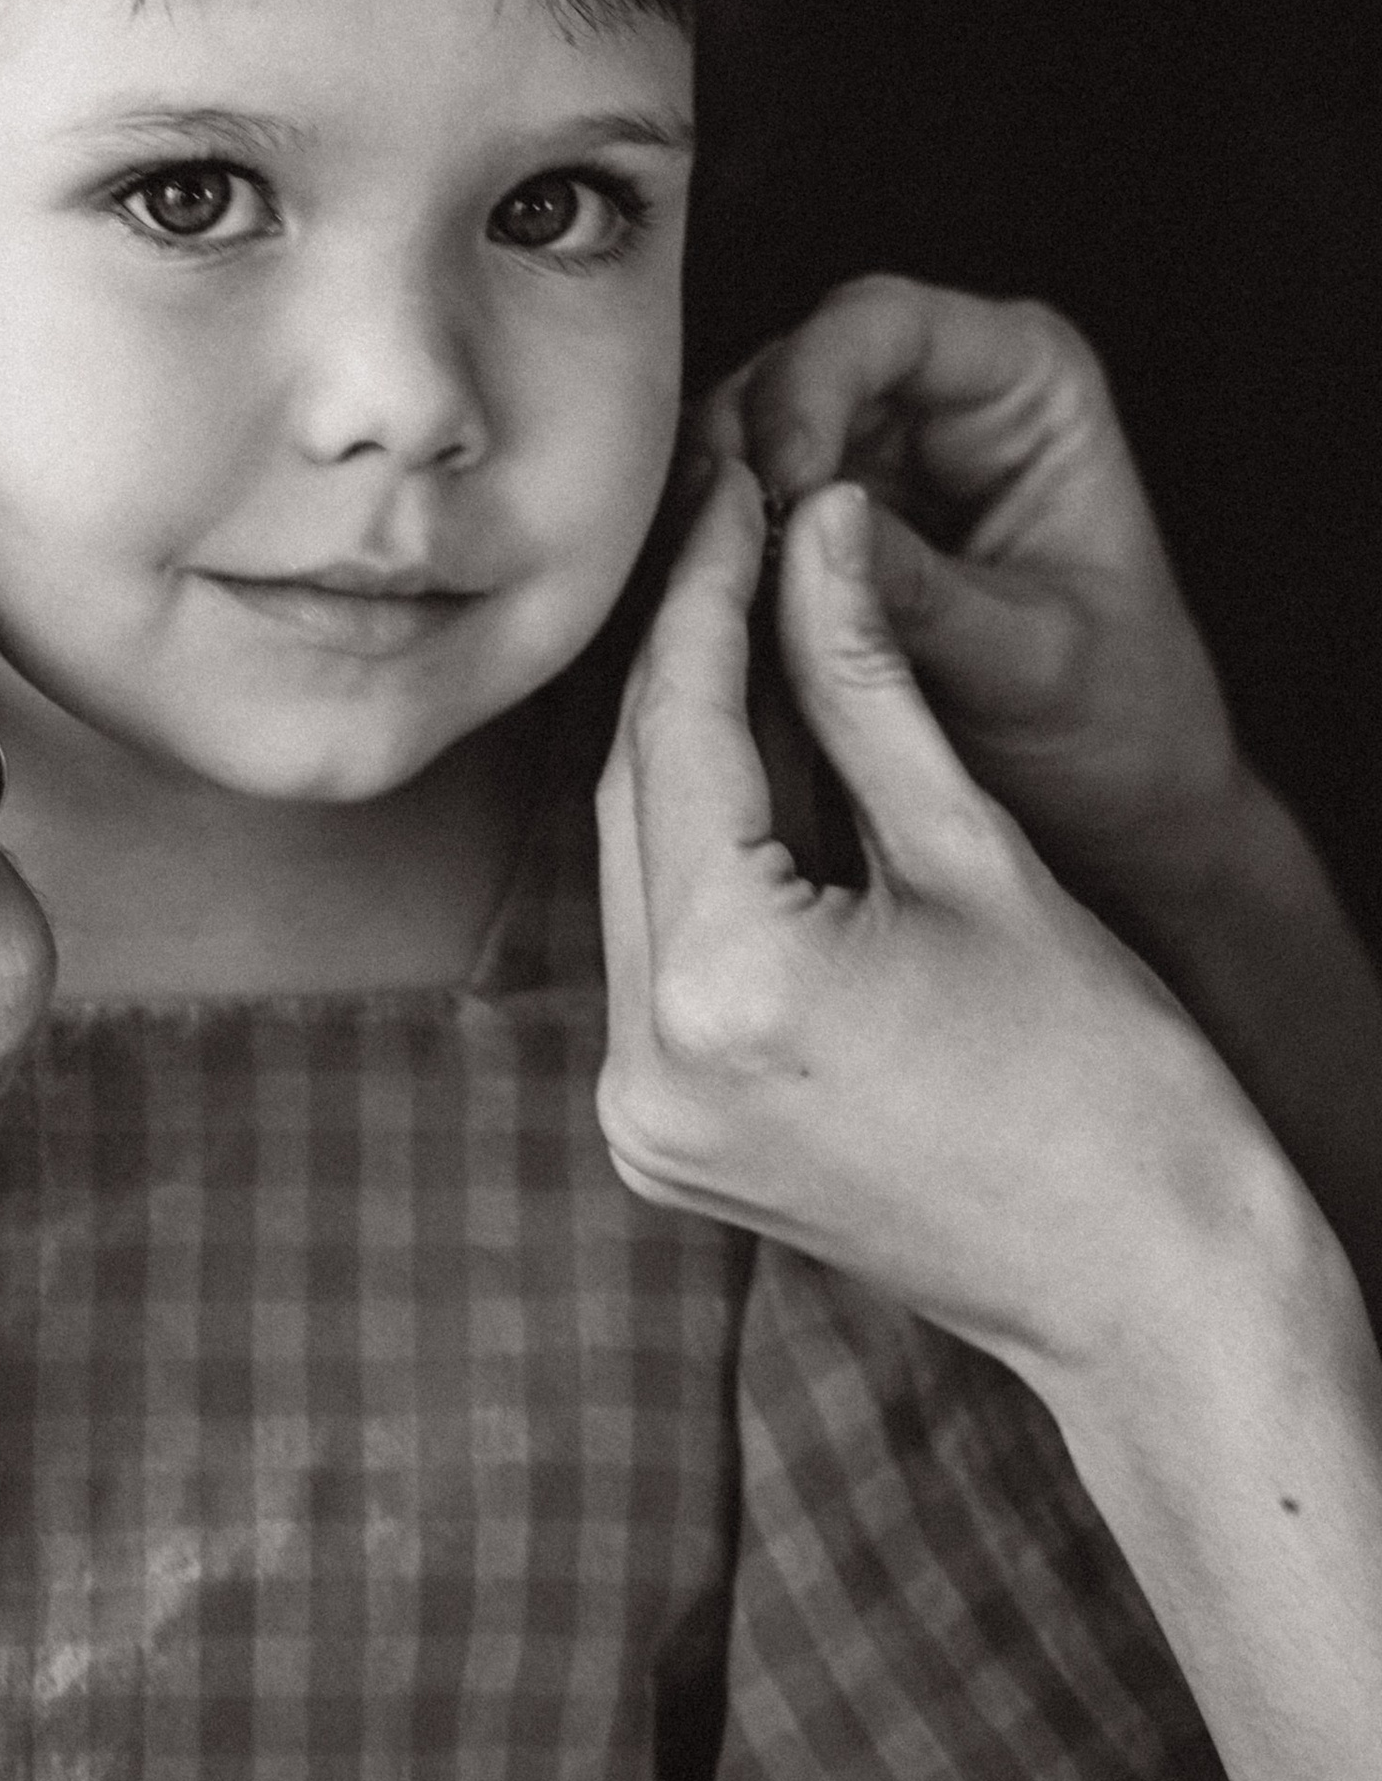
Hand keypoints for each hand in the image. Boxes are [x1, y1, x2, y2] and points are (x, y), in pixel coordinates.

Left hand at [596, 456, 1298, 1396]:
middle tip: (735, 531)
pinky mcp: (662, 1137)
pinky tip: (748, 757)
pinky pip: (654, 948)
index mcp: (723, 985)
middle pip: (634, 793)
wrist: (1147, 1291)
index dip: (708, 590)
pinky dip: (695, 850)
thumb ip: (864, 682)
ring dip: (684, 745)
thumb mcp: (978, 850)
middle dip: (687, 655)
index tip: (737, 489)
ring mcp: (642, 1115)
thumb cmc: (1106, 1080)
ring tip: (744, 620)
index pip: (682, 727)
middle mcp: (646, 1063)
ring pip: (633, 866)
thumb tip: (815, 527)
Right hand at [706, 274, 1249, 924]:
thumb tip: (813, 519)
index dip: (808, 388)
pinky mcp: (827, 521)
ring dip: (717, 512)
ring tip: (715, 600)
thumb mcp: (1033, 665)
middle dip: (744, 454)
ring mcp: (876, 451)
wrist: (1123, 808)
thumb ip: (925, 595)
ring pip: (744, 436)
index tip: (776, 487)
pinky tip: (712, 619)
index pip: (882, 326)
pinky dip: (715, 559)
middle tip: (717, 557)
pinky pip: (739, 510)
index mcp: (1025, 381)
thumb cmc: (1120, 723)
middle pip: (790, 366)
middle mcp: (942, 392)